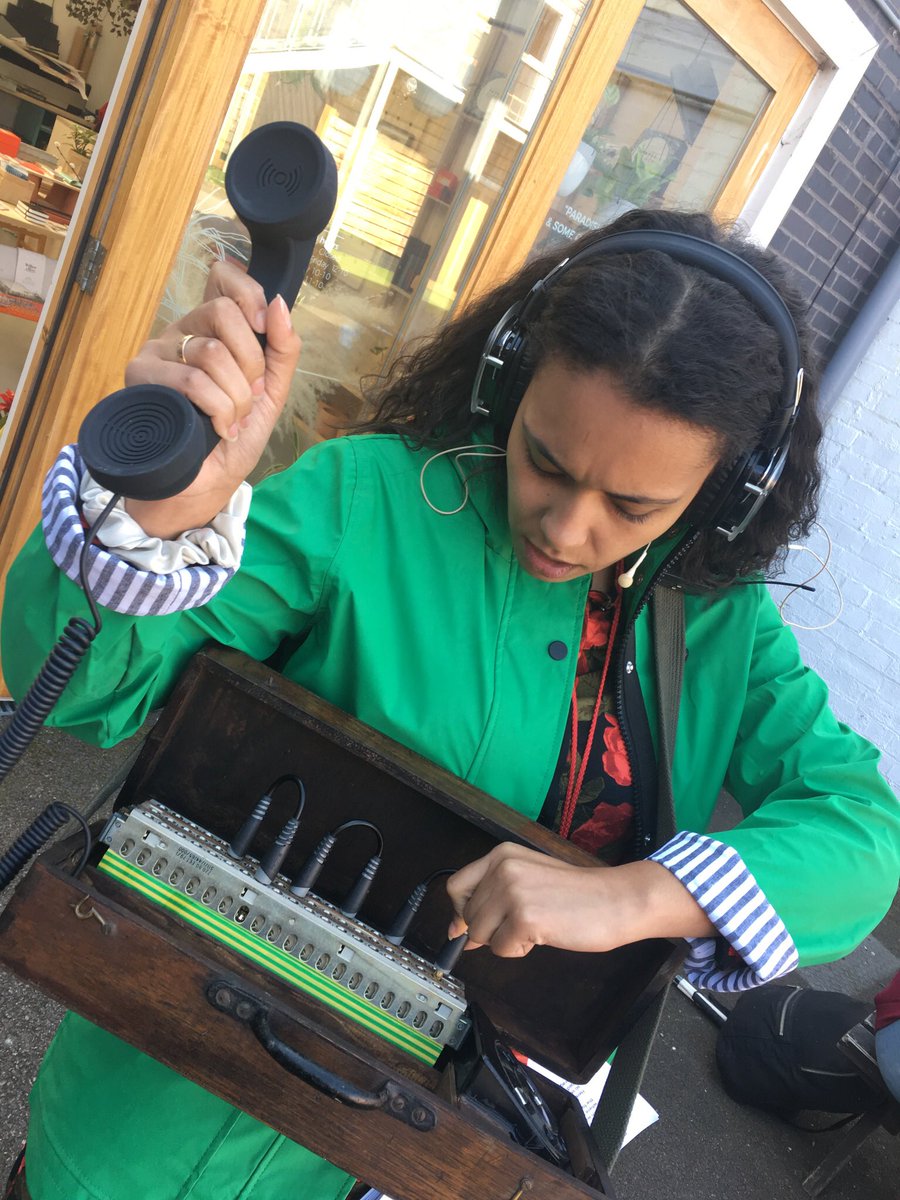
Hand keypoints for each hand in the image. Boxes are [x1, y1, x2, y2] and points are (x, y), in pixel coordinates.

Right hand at [122, 262, 301, 536]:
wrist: (205, 484)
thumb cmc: (233, 438)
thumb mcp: (271, 392)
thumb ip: (282, 349)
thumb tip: (280, 303)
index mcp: (213, 328)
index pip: (223, 277)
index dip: (248, 294)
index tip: (262, 327)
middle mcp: (183, 332)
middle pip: (224, 314)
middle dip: (251, 363)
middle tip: (248, 396)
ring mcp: (158, 353)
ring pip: (211, 352)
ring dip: (235, 397)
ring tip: (232, 421)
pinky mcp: (141, 377)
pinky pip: (193, 381)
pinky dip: (219, 410)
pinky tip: (218, 429)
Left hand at [446, 843, 713, 957]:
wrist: (615, 900)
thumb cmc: (576, 893)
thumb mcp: (528, 881)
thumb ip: (491, 897)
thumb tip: (455, 931)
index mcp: (501, 854)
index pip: (456, 886)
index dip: (461, 911)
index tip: (476, 924)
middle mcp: (502, 868)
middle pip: (468, 916)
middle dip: (489, 929)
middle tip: (523, 925)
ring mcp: (512, 892)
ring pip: (480, 935)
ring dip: (504, 940)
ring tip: (535, 927)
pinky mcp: (523, 919)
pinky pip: (501, 949)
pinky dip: (519, 950)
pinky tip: (543, 935)